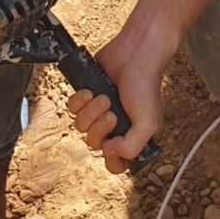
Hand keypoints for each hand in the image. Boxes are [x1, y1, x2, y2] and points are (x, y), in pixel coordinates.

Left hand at [66, 26, 165, 176]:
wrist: (134, 54)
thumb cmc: (145, 86)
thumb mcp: (148, 123)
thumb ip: (132, 147)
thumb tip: (108, 152)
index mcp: (131, 136)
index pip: (115, 164)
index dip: (110, 158)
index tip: (113, 143)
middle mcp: (114, 126)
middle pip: (93, 144)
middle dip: (99, 127)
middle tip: (112, 112)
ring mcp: (98, 111)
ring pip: (80, 126)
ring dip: (91, 111)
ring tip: (104, 97)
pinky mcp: (86, 96)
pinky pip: (71, 108)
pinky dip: (79, 99)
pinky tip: (91, 90)